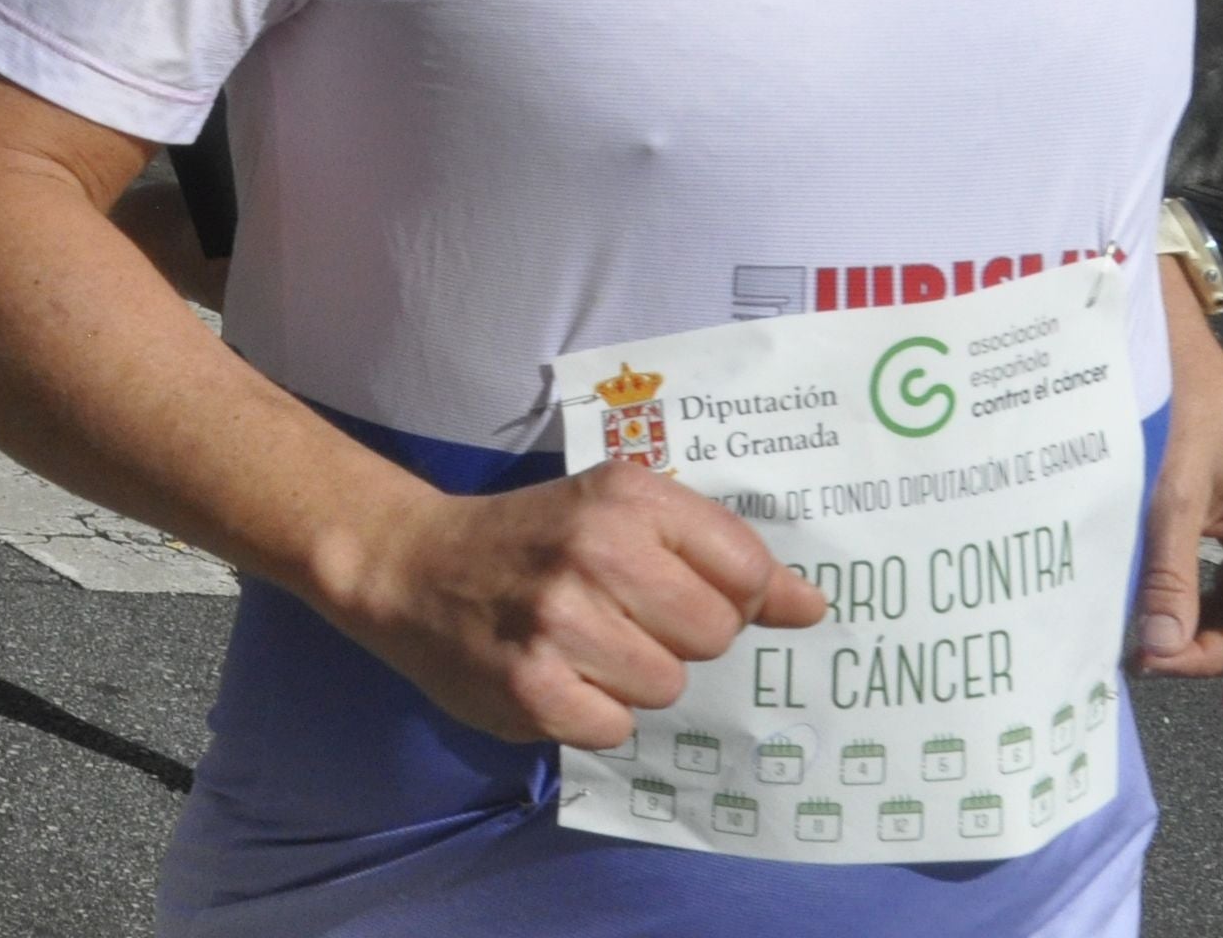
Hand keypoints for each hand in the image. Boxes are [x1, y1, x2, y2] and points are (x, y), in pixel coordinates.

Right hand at [316, 462, 828, 748]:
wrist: (410, 564)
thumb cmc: (529, 540)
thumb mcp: (619, 515)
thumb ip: (717, 555)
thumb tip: (812, 607)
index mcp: (627, 494)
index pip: (745, 570)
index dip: (727, 595)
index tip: (680, 592)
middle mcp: (596, 548)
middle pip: (713, 633)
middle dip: (676, 638)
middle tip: (616, 617)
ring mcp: (561, 620)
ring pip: (667, 686)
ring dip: (631, 680)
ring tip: (579, 647)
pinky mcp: (532, 687)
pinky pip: (616, 728)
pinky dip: (590, 715)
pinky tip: (552, 677)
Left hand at [1139, 280, 1222, 711]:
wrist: (1157, 347)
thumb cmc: (1178, 407)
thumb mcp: (1172, 498)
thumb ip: (1169, 577)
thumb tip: (1160, 653)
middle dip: (1220, 656)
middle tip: (1151, 662)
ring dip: (1202, 637)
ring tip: (1143, 644)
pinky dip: (1192, 608)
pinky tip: (1151, 616)